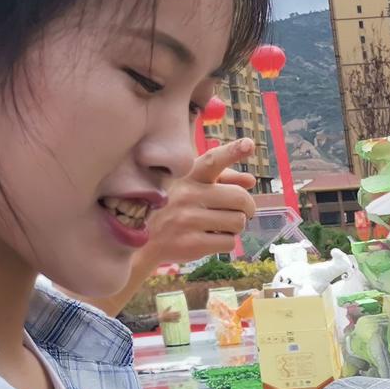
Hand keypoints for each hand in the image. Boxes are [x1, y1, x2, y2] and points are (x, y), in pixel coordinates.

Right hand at [143, 139, 258, 267]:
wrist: (139, 242)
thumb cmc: (171, 208)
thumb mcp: (189, 186)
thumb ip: (221, 178)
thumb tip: (250, 180)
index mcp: (186, 176)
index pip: (212, 161)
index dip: (232, 152)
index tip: (248, 144)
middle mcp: (187, 195)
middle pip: (240, 198)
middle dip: (248, 207)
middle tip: (243, 212)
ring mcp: (188, 220)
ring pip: (238, 222)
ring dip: (234, 226)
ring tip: (218, 225)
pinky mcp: (191, 244)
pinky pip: (229, 243)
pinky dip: (224, 242)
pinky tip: (208, 238)